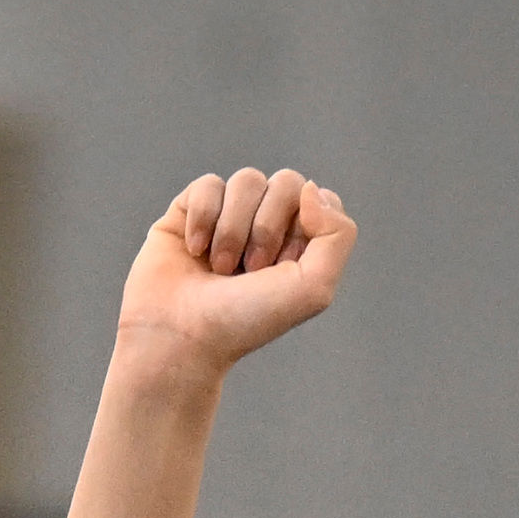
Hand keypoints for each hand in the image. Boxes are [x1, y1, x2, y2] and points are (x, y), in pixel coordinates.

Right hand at [107, 167, 355, 388]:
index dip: (304, 226)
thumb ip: (338, 234)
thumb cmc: (244, 321)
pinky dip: (203, 218)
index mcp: (299, 243)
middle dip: (268, 227)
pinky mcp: (190, 211)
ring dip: (233, 228)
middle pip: (287, 182)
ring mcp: (227, 216)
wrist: (180, 337)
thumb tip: (311, 188)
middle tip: (251, 270)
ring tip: (219, 268)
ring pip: (247, 180)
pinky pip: (208, 184)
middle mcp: (265, 225)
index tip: (283, 267)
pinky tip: (194, 251)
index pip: (318, 199)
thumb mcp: (313, 288)